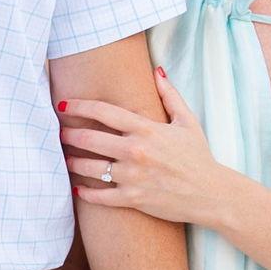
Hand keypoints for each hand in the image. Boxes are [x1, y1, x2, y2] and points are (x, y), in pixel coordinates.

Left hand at [60, 67, 228, 225]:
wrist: (211, 194)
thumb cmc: (199, 157)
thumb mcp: (187, 121)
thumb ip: (169, 95)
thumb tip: (157, 71)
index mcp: (146, 129)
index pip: (104, 111)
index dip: (79, 106)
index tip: (64, 104)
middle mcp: (136, 151)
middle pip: (89, 139)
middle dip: (68, 135)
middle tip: (59, 134)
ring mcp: (133, 176)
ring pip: (90, 168)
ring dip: (73, 163)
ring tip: (65, 159)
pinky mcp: (133, 198)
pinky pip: (100, 196)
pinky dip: (86, 193)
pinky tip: (78, 188)